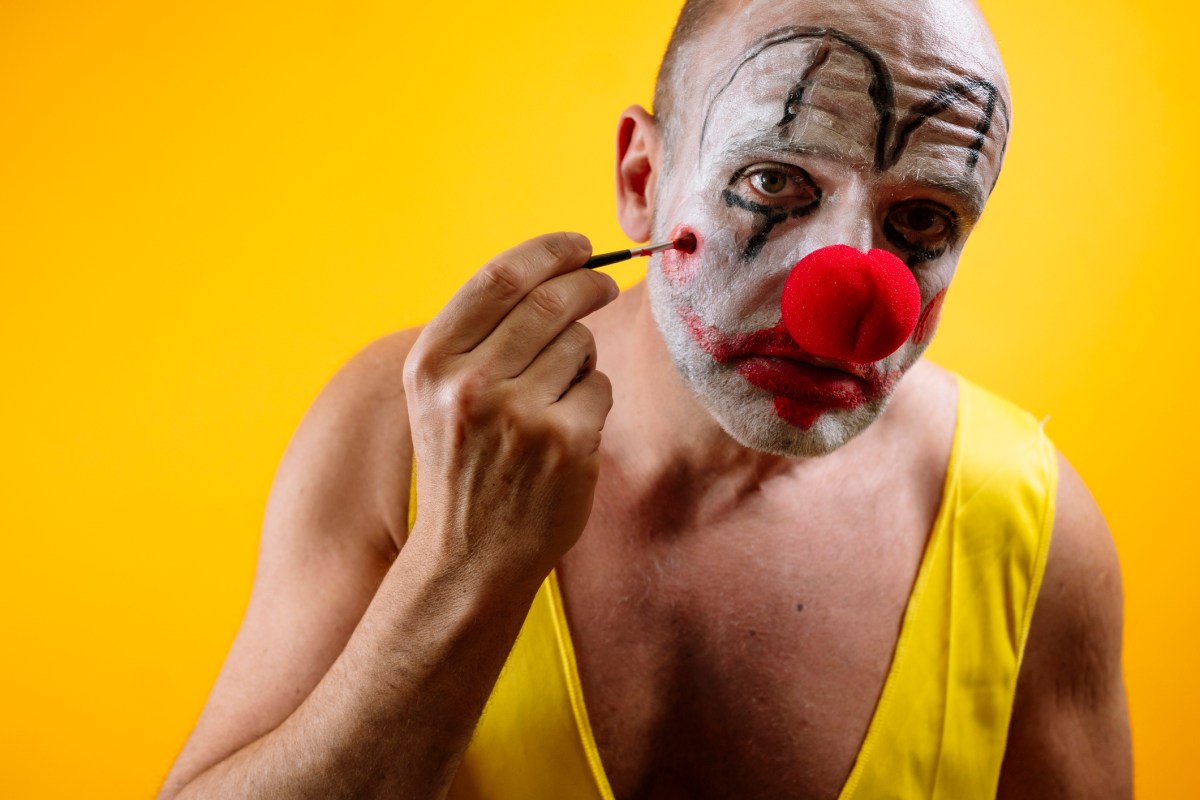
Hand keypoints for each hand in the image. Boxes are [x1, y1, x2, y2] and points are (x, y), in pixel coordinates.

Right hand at [402, 233, 617, 583]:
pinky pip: (599, 388)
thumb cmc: (464, 463)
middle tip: (605, 284)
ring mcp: (519, 413)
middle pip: (550, 301)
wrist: (468, 554)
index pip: (499, 277)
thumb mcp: (439, 394)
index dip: (547, 251)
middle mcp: (469, 382)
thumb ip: (480, 334)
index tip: (578, 244)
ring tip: (555, 396)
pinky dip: (592, 400)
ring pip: (581, 344)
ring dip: (582, 358)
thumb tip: (555, 269)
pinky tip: (566, 431)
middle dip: (588, 284)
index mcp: (432, 361)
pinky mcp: (564, 442)